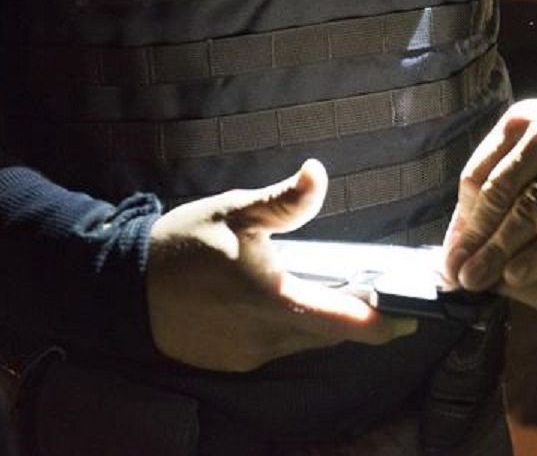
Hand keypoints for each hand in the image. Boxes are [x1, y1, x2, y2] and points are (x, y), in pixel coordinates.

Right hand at [146, 160, 415, 371]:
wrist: (123, 286)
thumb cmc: (183, 245)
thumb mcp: (235, 212)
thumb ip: (283, 202)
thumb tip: (318, 174)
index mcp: (274, 302)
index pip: (347, 324)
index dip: (385, 322)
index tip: (413, 313)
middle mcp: (267, 338)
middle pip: (329, 333)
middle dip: (351, 313)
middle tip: (363, 285)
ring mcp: (249, 355)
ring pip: (303, 340)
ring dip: (317, 317)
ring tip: (318, 284)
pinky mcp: (232, 362)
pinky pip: (276, 346)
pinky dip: (286, 326)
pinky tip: (274, 298)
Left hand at [443, 98, 536, 291]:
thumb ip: (503, 183)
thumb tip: (459, 239)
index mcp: (520, 121)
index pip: (476, 177)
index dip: (461, 220)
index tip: (451, 254)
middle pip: (496, 195)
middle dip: (473, 240)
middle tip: (455, 274)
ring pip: (525, 213)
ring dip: (496, 252)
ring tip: (476, 280)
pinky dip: (536, 255)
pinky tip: (516, 276)